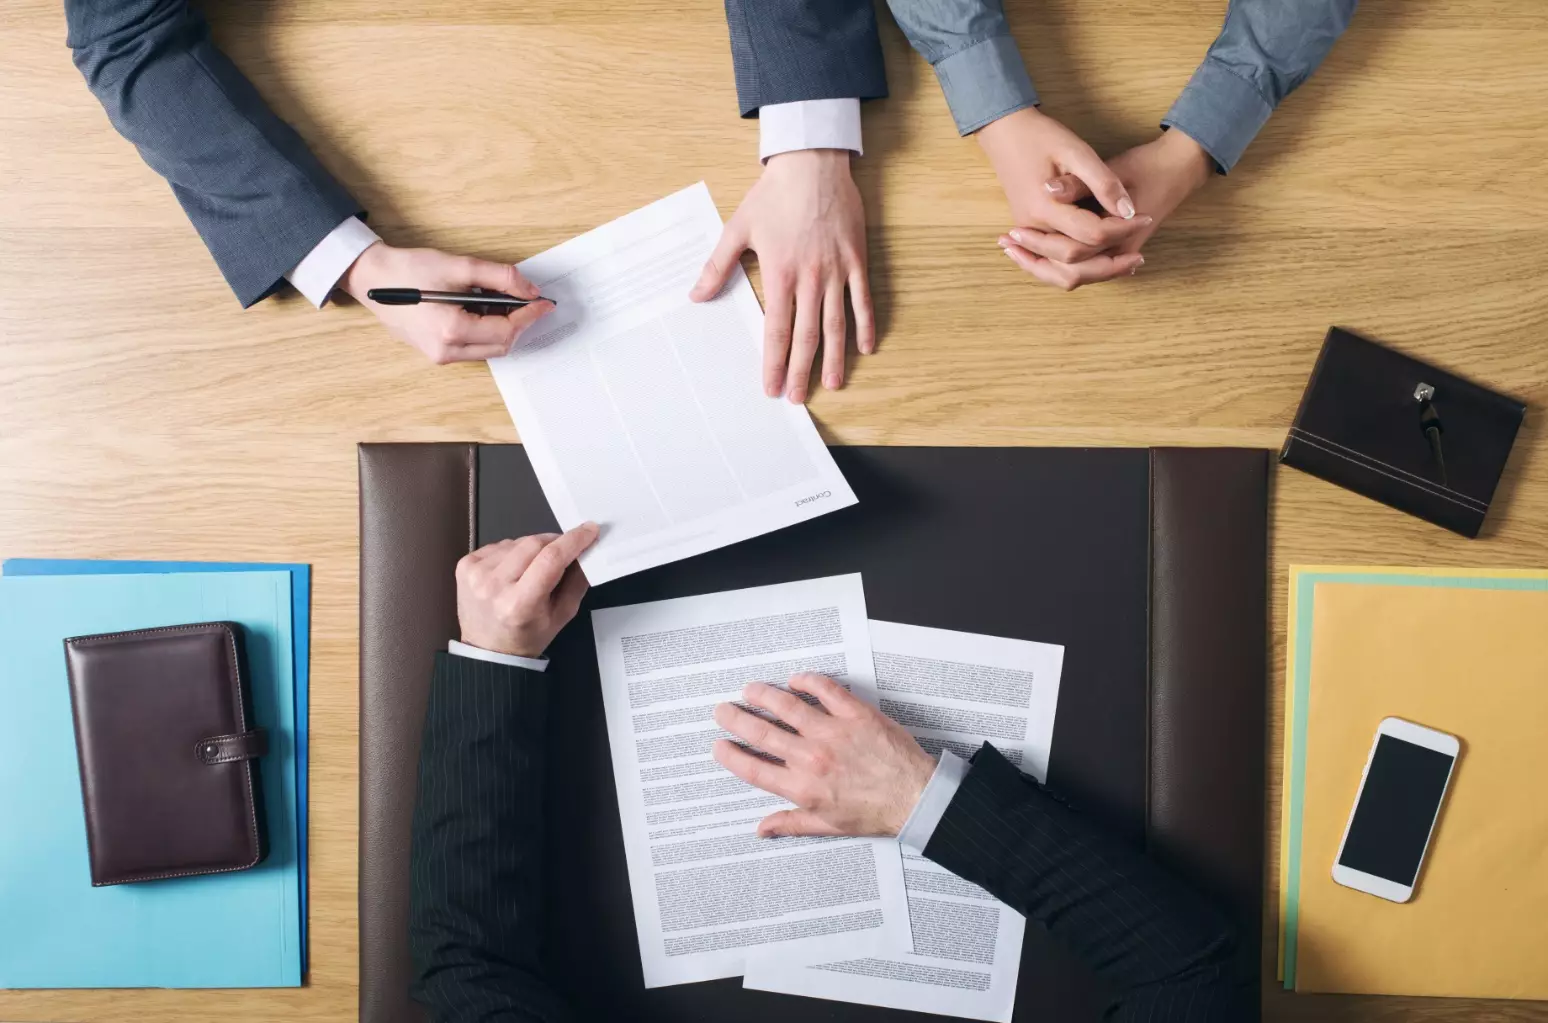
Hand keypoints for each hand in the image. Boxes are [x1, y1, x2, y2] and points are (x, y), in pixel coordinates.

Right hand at [342, 241, 554, 363]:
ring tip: (503, 301)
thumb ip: (499, 276)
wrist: (372, 278)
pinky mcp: (436, 353)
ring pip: (488, 350)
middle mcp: (446, 351)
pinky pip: (472, 348)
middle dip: (519, 324)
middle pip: (500, 346)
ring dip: (502, 328)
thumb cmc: (409, 270)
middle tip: (528, 301)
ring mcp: (439, 355)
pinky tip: (483, 309)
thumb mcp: (459, 266)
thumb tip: (529, 290)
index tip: (544, 302)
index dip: (529, 316)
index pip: (505, 330)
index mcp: (451, 331)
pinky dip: (486, 331)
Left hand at [454, 523, 598, 657]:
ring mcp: (475, 573)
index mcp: (520, 604)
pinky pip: (499, 545)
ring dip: (532, 548)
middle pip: (533, 543)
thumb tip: (585, 549)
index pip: (551, 559)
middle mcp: (494, 586)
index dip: (573, 540)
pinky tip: (513, 569)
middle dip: (554, 541)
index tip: (589, 530)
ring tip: (533, 568)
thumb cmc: (527, 636)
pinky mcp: (464, 565)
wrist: (487, 651)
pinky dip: (512, 551)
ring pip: (516, 541)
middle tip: (564, 549)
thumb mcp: (562, 616)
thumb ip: (577, 581)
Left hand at [690, 149, 873, 402]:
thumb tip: (697, 295)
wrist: (811, 163)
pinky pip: (862, 299)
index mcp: (780, 273)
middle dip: (800, 370)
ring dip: (834, 357)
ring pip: (836, 324)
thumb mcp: (738, 228)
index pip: (776, 329)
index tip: (770, 386)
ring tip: (832, 384)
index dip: (773, 362)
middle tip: (796, 398)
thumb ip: (718, 266)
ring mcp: (837, 270)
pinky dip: (865, 325)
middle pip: (806, 335)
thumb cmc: (773, 195)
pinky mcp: (856, 259)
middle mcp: (811, 278)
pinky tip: (865, 348)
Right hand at [712, 674, 936, 837]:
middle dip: (736, 719)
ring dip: (763, 696)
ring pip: (787, 707)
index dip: (731, 756)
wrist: (915, 797)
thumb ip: (792, 823)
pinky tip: (795, 680)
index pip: (754, 769)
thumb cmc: (876, 813)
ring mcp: (832, 733)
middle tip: (723, 710)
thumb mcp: (829, 825)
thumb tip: (763, 830)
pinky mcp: (855, 714)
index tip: (719, 746)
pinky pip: (825, 690)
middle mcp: (812, 758)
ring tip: (750, 690)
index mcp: (803, 788)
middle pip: (762, 734)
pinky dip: (807, 681)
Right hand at [976, 107, 1152, 289]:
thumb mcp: (1076, 150)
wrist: (1004, 133)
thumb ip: (1102, 182)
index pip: (1092, 234)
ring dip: (1093, 274)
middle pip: (1075, 264)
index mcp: (1045, 208)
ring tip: (1123, 267)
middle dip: (1111, 264)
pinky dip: (1075, 269)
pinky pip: (1052, 263)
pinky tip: (1098, 266)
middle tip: (1139, 258)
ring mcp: (1028, 232)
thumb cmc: (1040, 136)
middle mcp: (1033, 228)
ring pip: (1060, 272)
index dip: (1123, 229)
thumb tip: (1128, 211)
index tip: (1145, 217)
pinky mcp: (1028, 231)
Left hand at [1006, 128, 1213, 285]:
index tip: (1012, 233)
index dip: (1038, 245)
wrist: (1177, 168)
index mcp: (1121, 239)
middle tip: (1006, 244)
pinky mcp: (1114, 250)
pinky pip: (1080, 266)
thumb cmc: (1147, 167)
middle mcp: (1119, 254)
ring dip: (1042, 266)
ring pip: (1073, 276)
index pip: (1071, 254)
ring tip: (1011, 248)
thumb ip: (1081, 182)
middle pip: (1069, 275)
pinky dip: (1054, 260)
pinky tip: (1031, 246)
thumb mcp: (1113, 168)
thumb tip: (1048, 189)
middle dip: (1034, 262)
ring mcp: (1117, 255)